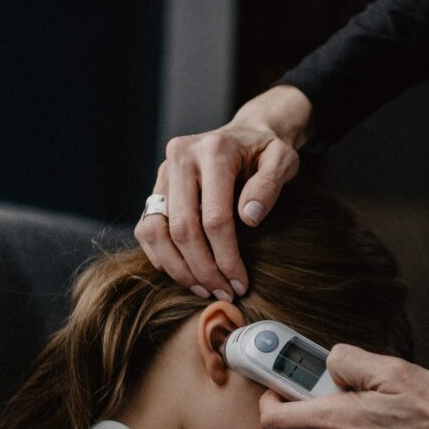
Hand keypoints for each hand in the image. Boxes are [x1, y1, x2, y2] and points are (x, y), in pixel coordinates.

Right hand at [137, 85, 310, 299]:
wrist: (245, 134)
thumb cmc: (266, 152)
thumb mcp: (283, 159)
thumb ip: (270, 184)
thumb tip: (248, 218)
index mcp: (213, 151)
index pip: (214, 218)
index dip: (226, 258)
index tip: (240, 283)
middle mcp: (180, 157)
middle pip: (181, 229)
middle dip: (202, 269)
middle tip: (223, 294)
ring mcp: (162, 172)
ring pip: (155, 232)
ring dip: (178, 269)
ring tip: (204, 289)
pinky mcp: (155, 187)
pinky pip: (146, 230)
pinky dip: (162, 258)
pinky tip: (188, 275)